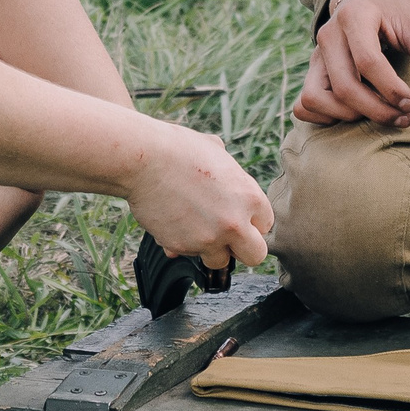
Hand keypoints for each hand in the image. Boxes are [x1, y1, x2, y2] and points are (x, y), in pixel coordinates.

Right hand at [121, 123, 273, 271]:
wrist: (144, 160)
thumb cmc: (178, 149)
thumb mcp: (216, 151)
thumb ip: (230, 173)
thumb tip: (228, 178)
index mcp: (250, 198)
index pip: (265, 225)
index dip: (250, 222)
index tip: (237, 218)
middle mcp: (234, 223)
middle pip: (255, 256)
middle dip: (241, 248)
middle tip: (226, 236)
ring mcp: (208, 238)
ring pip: (219, 261)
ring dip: (209, 249)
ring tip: (194, 226)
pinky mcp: (182, 247)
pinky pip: (187, 255)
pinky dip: (181, 244)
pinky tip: (172, 223)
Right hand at [295, 0, 409, 127]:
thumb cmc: (396, 8)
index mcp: (354, 17)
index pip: (367, 61)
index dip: (390, 88)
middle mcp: (328, 35)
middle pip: (343, 85)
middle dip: (375, 110)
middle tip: (403, 117)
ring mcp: (316, 54)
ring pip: (315, 97)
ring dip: (347, 115)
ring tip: (378, 114)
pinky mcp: (313, 70)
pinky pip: (304, 104)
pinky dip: (325, 116)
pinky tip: (355, 113)